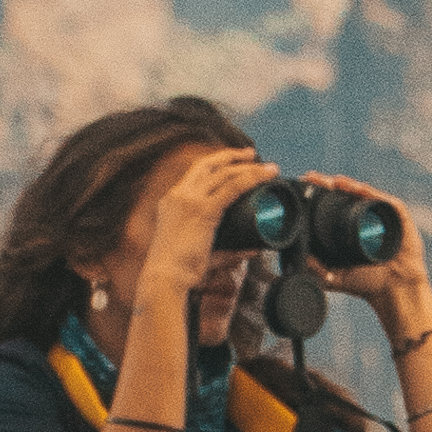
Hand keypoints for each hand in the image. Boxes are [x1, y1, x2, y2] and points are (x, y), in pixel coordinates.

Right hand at [141, 145, 273, 301]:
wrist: (164, 277)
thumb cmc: (178, 270)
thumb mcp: (201, 251)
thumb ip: (229, 250)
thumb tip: (253, 249)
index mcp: (172, 201)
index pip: (195, 173)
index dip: (216, 164)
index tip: (233, 162)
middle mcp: (178, 195)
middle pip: (207, 164)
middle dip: (231, 155)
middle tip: (251, 154)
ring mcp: (189, 201)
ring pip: (223, 173)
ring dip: (247, 167)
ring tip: (267, 168)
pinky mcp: (202, 210)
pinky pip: (231, 188)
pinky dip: (250, 179)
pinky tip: (263, 176)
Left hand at [305, 173, 428, 316]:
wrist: (394, 291)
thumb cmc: (367, 284)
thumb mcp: (334, 277)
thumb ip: (316, 270)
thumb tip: (295, 258)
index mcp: (348, 226)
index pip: (330, 203)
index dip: (318, 193)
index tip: (303, 184)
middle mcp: (364, 216)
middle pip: (344, 193)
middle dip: (328, 184)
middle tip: (312, 178)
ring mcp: (381, 215)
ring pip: (362, 193)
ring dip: (347, 185)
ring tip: (333, 181)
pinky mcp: (397, 216)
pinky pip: (383, 200)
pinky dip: (370, 193)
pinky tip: (358, 189)